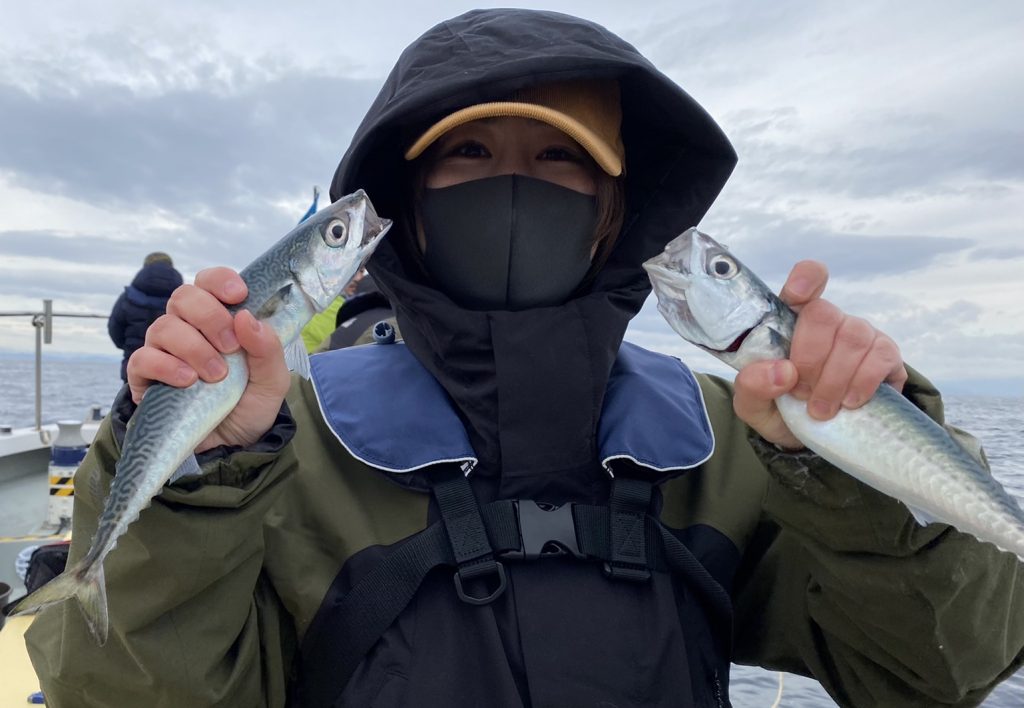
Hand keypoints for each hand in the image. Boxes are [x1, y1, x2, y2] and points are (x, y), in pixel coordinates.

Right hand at [126, 268, 291, 451]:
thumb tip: (247, 317)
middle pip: (183, 296)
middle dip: (209, 317)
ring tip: (216, 376)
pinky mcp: (145, 378)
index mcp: (220, 319)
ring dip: (193, 347)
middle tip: (231, 347)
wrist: (232, 446)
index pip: (209, 282)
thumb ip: (268, 349)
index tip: (238, 296)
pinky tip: (187, 381)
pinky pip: (141, 359)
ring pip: (163, 326)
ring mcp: (165, 351)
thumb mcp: (272, 380)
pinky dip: (165, 366)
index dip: (219, 281)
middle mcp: (189, 328)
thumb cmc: (250, 405)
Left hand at [732, 260, 907, 449]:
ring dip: (833, 379)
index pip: (806, 281)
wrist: (813, 441)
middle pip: (824, 314)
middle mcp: (829, 321)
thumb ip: (752, 385)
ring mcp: (860, 335)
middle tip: (800, 393)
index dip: (806, 279)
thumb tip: (782, 371)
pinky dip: (861, 384)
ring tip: (820, 408)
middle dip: (810, 357)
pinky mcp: (886, 357)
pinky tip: (849, 403)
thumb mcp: (753, 404)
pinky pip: (881, 357)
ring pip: (853, 337)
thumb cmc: (780, 409)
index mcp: (791, 320)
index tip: (796, 295)